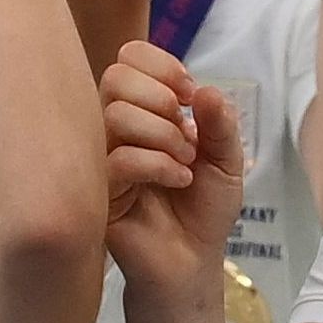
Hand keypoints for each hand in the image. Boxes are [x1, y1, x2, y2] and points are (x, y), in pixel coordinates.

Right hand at [99, 42, 244, 308]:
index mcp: (141, 111)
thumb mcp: (226, 160)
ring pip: (117, 115)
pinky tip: (178, 180)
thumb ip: (220, 123)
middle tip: (187, 131)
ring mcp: (101, 158)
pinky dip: (158, 164)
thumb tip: (205, 91)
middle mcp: (114, 128)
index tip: (189, 93)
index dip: (159, 65)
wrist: (192, 263)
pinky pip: (119, 158)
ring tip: (186, 162)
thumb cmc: (202, 210)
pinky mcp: (97, 190)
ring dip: (164, 134)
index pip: (129, 59)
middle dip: (160, 97)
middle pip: (115, 77)